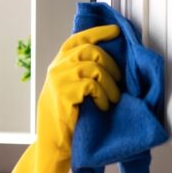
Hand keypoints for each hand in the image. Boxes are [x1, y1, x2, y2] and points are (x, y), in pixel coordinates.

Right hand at [37, 25, 121, 151]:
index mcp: (58, 65)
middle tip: (118, 80)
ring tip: (113, 98)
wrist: (53, 141)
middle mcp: (56, 68)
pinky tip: (102, 106)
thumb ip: (80, 70)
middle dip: (111, 64)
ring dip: (110, 83)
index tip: (115, 31)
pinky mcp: (65, 92)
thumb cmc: (65, 116)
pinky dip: (103, 95)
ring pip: (95, 66)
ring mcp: (59, 79)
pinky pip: (93, 84)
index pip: (78, 39)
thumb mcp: (69, 88)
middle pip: (90, 50)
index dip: (98, 33)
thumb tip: (106, 58)